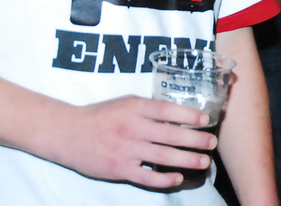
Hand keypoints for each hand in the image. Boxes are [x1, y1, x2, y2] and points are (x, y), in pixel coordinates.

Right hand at [47, 96, 217, 188]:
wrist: (68, 133)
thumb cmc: (101, 116)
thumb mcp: (126, 103)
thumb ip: (149, 108)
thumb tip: (179, 113)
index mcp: (135, 107)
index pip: (168, 109)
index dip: (189, 115)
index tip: (206, 119)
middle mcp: (133, 127)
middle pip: (171, 134)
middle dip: (196, 140)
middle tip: (212, 143)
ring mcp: (126, 149)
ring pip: (164, 156)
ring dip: (187, 159)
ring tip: (204, 161)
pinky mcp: (119, 168)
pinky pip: (146, 176)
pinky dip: (164, 179)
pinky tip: (177, 179)